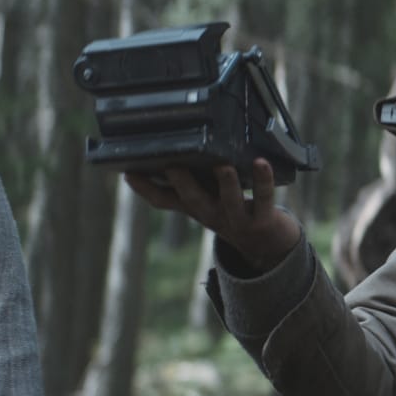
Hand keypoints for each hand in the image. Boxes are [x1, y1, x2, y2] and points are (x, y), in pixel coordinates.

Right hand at [124, 160, 300, 267]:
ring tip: (222, 166)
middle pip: (193, 201)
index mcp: (195, 207)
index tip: (127, 172)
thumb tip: (172, 148)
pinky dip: (263, 181)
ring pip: (230, 201)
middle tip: (172, 165)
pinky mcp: (264, 220)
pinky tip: (260, 163)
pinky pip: (264, 198)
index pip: (164, 201)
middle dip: (183, 184)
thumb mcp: (208, 197)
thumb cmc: (233, 210)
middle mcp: (212, 214)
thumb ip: (191, 178)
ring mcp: (237, 220)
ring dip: (226, 184)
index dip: (145, 189)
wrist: (268, 247)